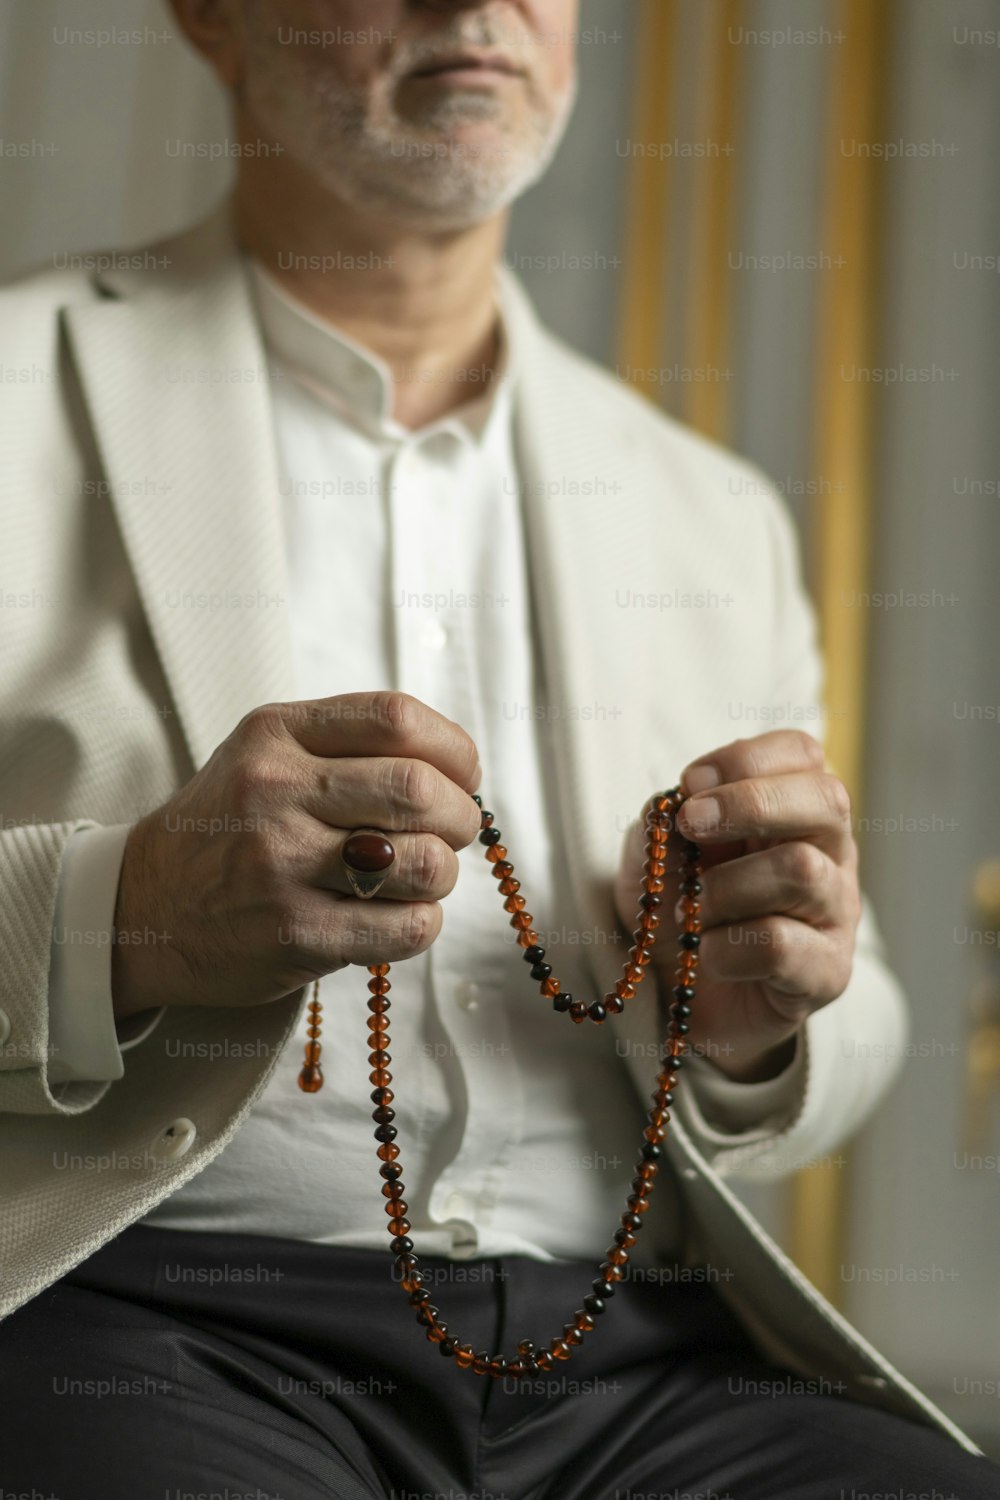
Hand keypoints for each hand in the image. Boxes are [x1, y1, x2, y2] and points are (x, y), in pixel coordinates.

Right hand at [111, 692, 480, 1017]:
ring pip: (422, 862)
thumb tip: (457, 768)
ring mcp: (280, 865)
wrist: (143, 906)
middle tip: (453, 831)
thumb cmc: (229, 825)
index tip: (463, 775)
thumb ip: (349, 744)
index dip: (454, 749)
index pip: (397, 718)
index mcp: (276, 734)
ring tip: (419, 876)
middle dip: (460, 815)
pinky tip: (398, 916)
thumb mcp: (266, 754)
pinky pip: (404, 928)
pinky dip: (422, 923)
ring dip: (442, 873)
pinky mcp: (292, 934)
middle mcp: (275, 792)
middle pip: (418, 789)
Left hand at [613, 731, 861, 1081]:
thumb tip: (684, 806)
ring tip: (690, 913)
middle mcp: (829, 854)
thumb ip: (670, 823)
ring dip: (725, 887)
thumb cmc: (680, 908)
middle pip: (825, 800)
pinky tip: (707, 956)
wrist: (683, 997)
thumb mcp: (659, 854)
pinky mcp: (826, 973)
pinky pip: (782, 945)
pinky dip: (726, 947)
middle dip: (748, 803)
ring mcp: (835, 914)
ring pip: (800, 870)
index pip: (801, 754)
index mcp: (794, 810)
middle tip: (690, 824)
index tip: (689, 784)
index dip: (745, 758)